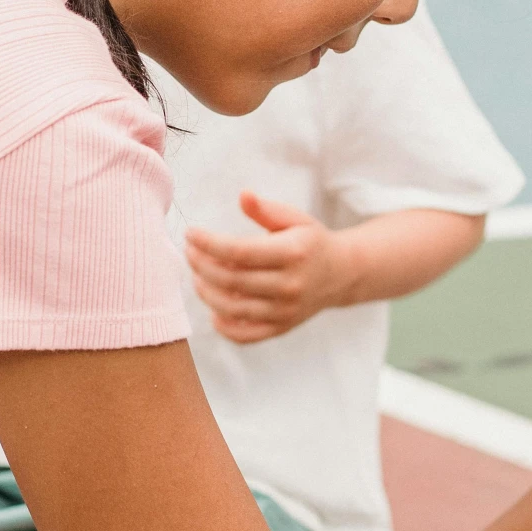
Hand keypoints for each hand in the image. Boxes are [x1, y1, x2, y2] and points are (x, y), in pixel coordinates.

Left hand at [184, 193, 353, 342]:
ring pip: (233, 308)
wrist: (341, 274)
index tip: (190, 233)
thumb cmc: (310, 242)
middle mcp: (290, 285)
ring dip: (207, 293)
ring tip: (197, 277)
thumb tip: (243, 195)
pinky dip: (224, 326)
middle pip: (232, 280)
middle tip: (189, 252)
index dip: (209, 243)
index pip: (241, 251)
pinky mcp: (282, 328)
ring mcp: (286, 310)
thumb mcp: (295, 219)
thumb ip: (266, 209)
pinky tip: (213, 310)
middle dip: (202, 265)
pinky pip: (245, 335)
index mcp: (293, 253)